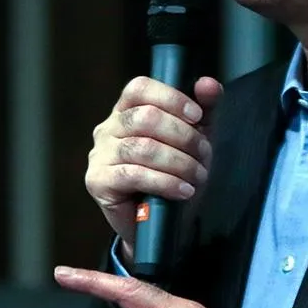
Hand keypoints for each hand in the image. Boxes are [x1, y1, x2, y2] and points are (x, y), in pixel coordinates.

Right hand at [86, 75, 224, 255]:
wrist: (156, 224)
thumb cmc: (172, 176)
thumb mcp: (193, 141)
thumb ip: (203, 111)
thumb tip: (209, 84)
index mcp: (126, 111)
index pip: (139, 88)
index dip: (170, 98)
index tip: (197, 116)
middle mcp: (107, 129)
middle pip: (144, 117)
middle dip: (182, 136)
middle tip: (204, 155)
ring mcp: (99, 155)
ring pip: (142, 148)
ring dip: (178, 162)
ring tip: (197, 176)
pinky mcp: (98, 181)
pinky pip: (133, 175)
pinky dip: (165, 182)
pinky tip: (183, 191)